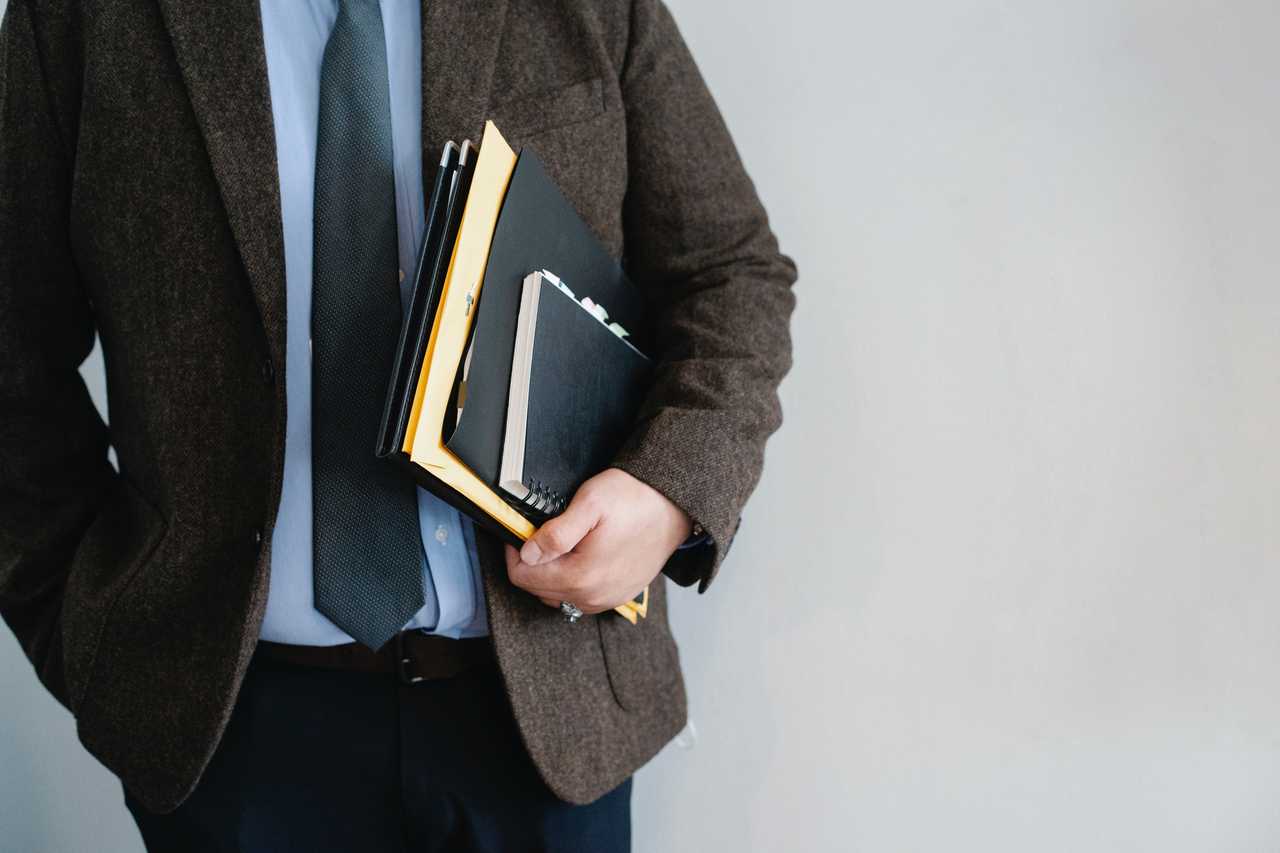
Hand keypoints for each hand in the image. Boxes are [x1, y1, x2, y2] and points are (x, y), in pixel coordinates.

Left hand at [505, 467, 692, 613]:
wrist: (674, 506)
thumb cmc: (635, 500)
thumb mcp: (589, 504)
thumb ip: (555, 534)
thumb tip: (527, 554)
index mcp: (581, 577)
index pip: (523, 577)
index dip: (516, 552)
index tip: (522, 531)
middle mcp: (592, 597)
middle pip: (539, 589)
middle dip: (533, 562)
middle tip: (542, 533)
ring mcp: (607, 599)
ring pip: (558, 595)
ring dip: (552, 572)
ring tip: (563, 543)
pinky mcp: (619, 596)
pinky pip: (580, 597)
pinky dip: (572, 579)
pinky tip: (581, 556)